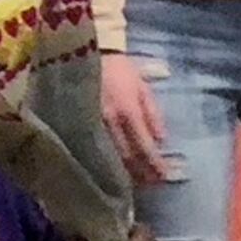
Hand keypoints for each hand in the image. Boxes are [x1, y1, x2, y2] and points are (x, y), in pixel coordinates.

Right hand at [98, 51, 174, 183]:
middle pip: (126, 157)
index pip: (144, 146)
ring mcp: (90, 125)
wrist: (85, 55)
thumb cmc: (119, 71)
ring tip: (134, 183)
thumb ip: (153, 114)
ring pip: (108, 156)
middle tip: (152, 185)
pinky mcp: (76, 125)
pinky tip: (108, 170)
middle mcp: (109, 122)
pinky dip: (103, 162)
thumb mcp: (142, 87)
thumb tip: (161, 140)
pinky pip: (91, 149)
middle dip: (141, 173)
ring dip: (123, 172)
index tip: (164, 176)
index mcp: (128, 111)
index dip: (154, 164)